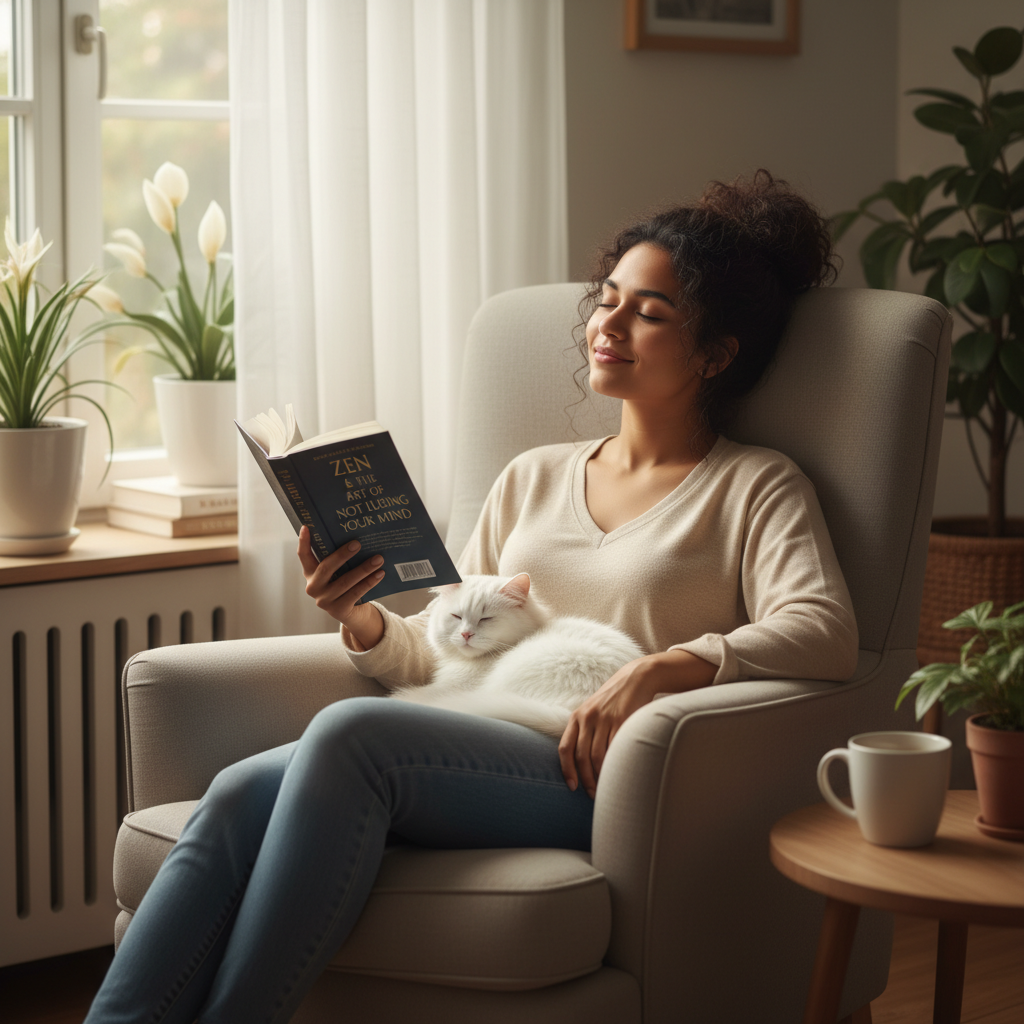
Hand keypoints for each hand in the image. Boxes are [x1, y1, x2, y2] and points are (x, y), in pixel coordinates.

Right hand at [296, 526, 384, 649]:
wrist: (351, 612)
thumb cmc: (344, 584)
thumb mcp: (336, 572)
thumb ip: (338, 558)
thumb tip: (356, 536)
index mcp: (310, 573)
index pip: (303, 556)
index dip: (304, 542)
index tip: (306, 527)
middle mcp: (313, 587)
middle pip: (326, 568)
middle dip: (342, 555)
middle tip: (357, 544)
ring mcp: (325, 600)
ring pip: (345, 581)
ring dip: (364, 569)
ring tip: (378, 559)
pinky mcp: (339, 609)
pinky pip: (356, 593)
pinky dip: (369, 582)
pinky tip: (380, 574)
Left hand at [558, 650, 716, 798]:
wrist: (634, 679)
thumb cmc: (612, 701)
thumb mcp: (592, 712)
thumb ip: (584, 732)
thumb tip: (580, 764)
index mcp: (577, 717)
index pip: (565, 748)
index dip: (567, 770)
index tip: (572, 786)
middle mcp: (588, 717)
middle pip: (581, 757)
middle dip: (586, 779)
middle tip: (592, 793)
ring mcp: (605, 719)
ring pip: (598, 756)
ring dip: (600, 776)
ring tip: (605, 788)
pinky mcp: (622, 720)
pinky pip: (615, 748)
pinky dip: (615, 764)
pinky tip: (617, 773)